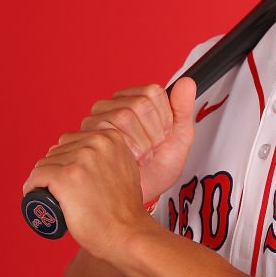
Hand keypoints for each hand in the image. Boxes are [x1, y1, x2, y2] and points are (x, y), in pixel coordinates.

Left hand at [22, 127, 149, 260]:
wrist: (128, 233)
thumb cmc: (125, 210)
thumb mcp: (126, 168)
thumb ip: (112, 155)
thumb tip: (92, 151)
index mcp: (110, 137)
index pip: (71, 141)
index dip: (65, 161)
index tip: (68, 179)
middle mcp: (95, 143)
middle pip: (56, 151)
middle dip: (55, 171)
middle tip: (64, 193)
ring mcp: (79, 160)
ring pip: (44, 164)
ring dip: (44, 181)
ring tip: (55, 198)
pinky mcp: (64, 177)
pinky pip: (36, 177)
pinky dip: (31, 188)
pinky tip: (33, 196)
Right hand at [76, 77, 196, 203]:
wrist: (141, 195)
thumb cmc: (157, 169)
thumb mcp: (180, 139)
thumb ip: (183, 109)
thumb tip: (188, 81)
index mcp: (136, 99)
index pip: (153, 91)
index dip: (164, 118)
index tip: (164, 137)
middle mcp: (114, 104)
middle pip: (140, 103)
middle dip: (154, 133)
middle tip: (151, 150)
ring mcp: (98, 118)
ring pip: (124, 116)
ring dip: (141, 143)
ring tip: (140, 157)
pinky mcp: (87, 134)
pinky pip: (109, 131)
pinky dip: (127, 150)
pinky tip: (127, 161)